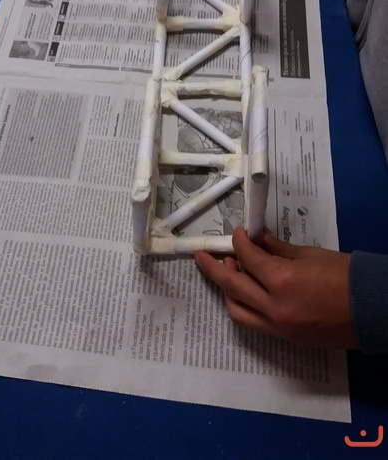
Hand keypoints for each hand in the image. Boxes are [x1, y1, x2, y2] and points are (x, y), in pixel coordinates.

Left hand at [195, 226, 357, 348]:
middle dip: (213, 268)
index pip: (247, 259)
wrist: (374, 309)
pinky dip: (245, 306)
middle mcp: (275, 307)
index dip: (238, 243)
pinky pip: (255, 323)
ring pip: (237, 311)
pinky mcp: (286, 339)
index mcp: (282, 281)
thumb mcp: (309, 255)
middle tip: (202, 256)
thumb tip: (255, 241)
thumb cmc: (345, 275)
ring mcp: (279, 327)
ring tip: (227, 273)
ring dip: (227, 291)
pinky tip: (247, 291)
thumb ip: (276, 249)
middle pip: (231, 287)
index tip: (237, 234)